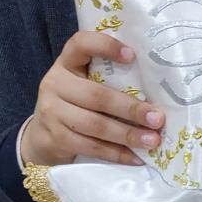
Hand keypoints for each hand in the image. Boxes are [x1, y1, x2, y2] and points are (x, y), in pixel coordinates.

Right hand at [21, 31, 164, 167]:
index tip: (132, 55)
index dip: (105, 46)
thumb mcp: (83, 84)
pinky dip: (116, 154)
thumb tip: (159, 90)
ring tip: (153, 140)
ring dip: (128, 134)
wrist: (42, 136)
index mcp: (66, 63)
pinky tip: (136, 158)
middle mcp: (54, 83)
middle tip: (157, 118)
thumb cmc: (75, 105)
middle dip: (131, 108)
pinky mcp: (55, 138)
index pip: (81, 44)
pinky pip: (91, 146)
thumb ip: (107, 79)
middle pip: (97, 95)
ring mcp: (51, 112)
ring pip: (96, 125)